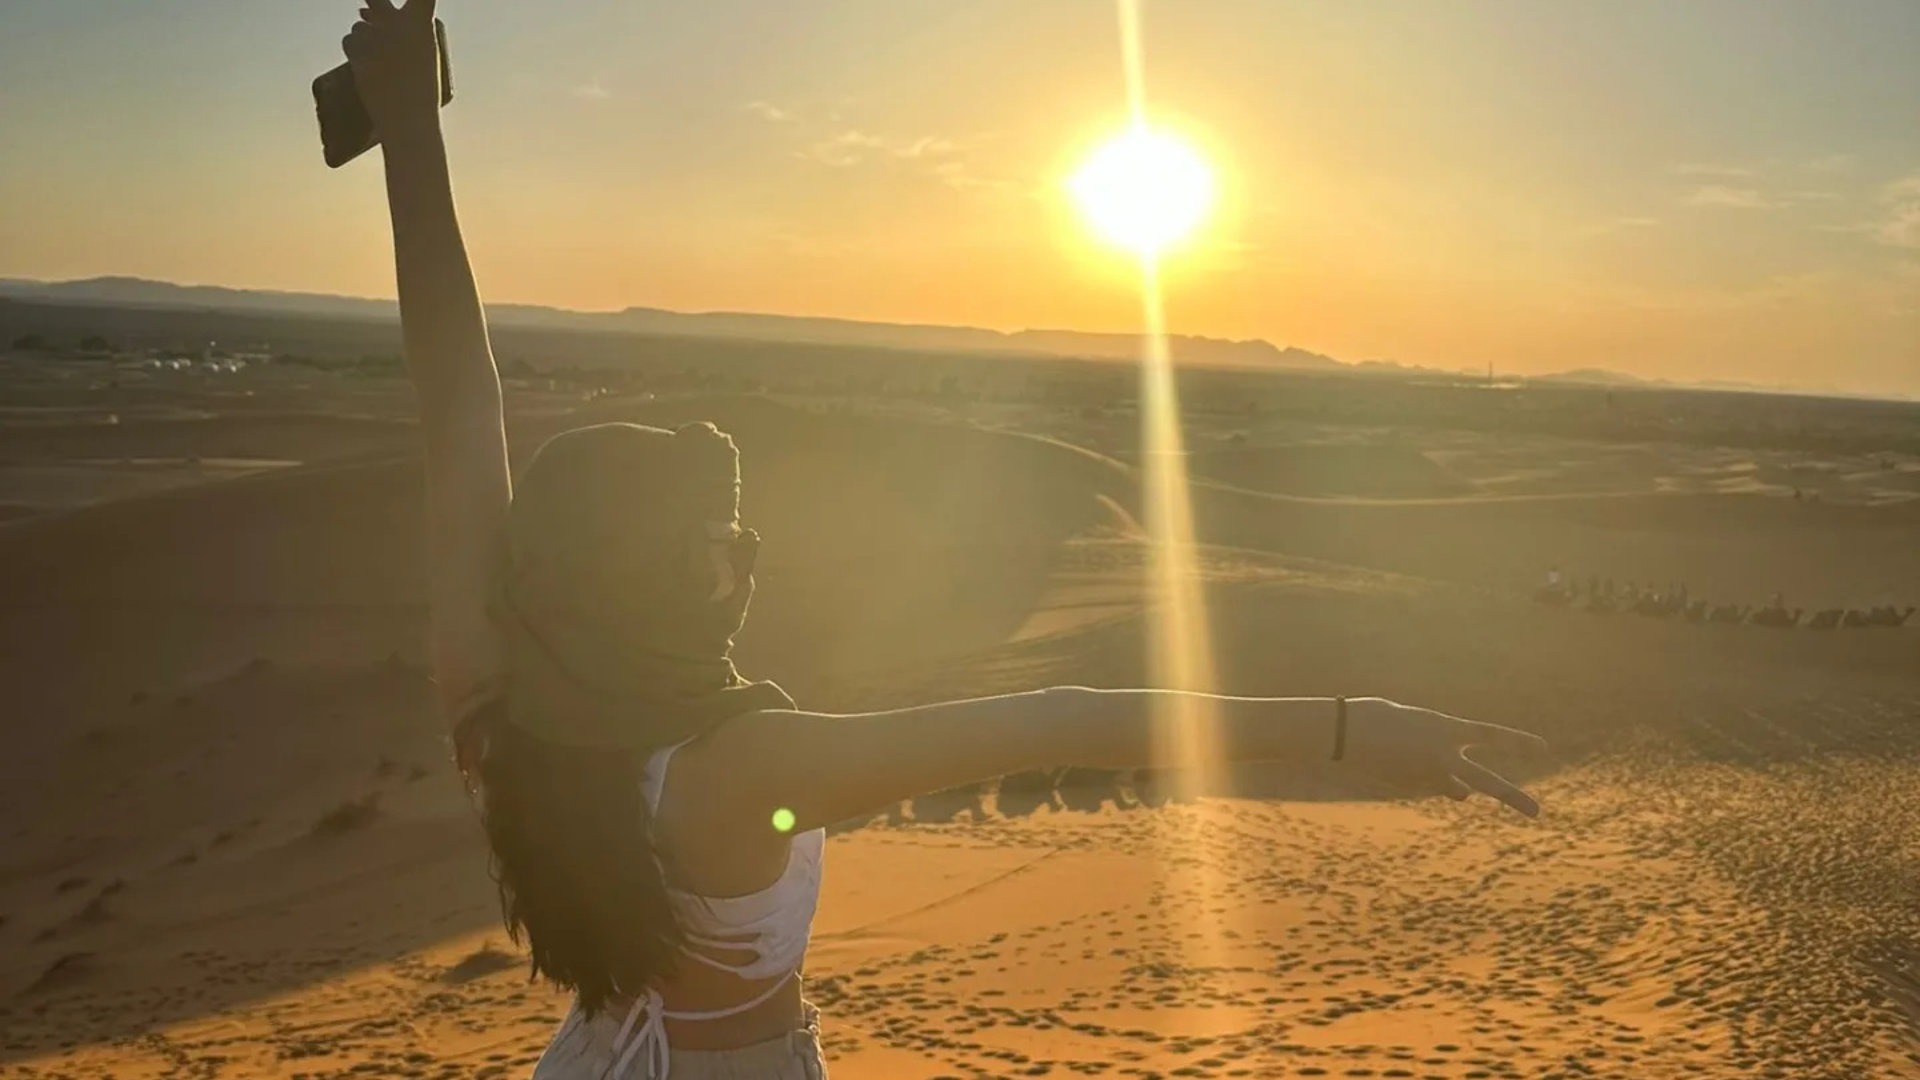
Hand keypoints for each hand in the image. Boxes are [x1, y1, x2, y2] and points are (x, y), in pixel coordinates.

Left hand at [342, 0, 440, 145]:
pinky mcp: (356, 50)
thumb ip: (399, 30)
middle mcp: (397, 24)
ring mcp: (375, 36)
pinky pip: (349, 41)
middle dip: (372, 6)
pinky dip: (355, 53)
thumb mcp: (423, 57)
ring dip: (364, 39)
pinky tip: (367, 69)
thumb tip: (361, 10)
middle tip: (371, 16)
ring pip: (359, 26)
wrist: (409, 120)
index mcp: (423, 24)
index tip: (411, 1)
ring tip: (380, 66)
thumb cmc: (421, 92)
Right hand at [1338, 697, 1547, 816]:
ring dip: (1455, 782)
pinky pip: (1430, 786)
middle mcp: (1444, 756)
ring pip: (1457, 788)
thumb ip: (1440, 745)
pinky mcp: (1413, 789)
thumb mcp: (1415, 723)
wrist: (1346, 735)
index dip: (1518, 740)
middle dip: (1514, 797)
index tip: (1542, 747)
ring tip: (1441, 774)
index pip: (1491, 734)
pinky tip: (1400, 764)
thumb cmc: (1376, 717)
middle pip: (1488, 782)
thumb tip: (1454, 780)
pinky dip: (1423, 778)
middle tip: (1537, 812)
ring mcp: (1428, 776)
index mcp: (1446, 728)